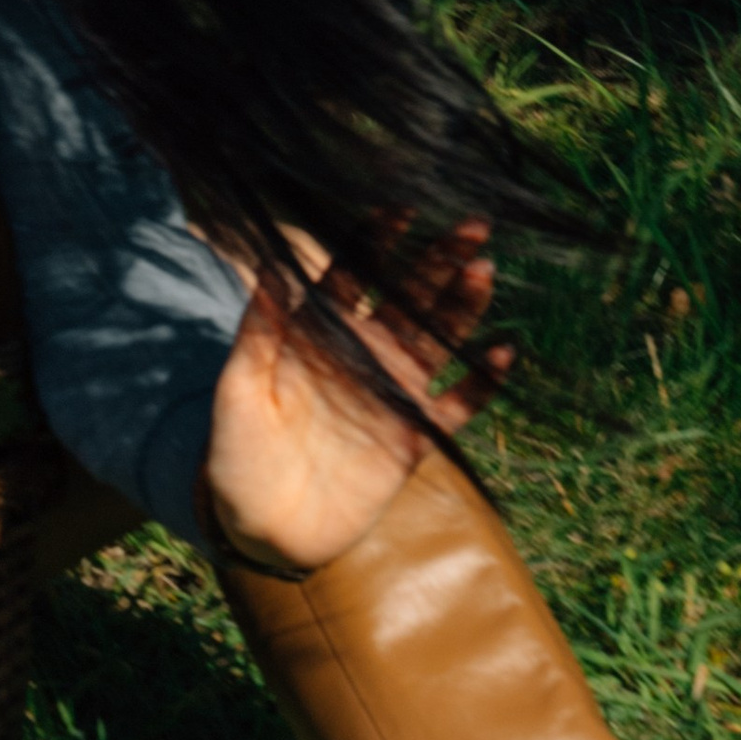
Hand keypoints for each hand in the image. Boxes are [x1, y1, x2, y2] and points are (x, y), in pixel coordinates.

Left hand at [204, 222, 510, 575]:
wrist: (261, 528)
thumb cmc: (237, 454)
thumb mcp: (239, 387)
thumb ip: (260, 329)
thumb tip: (271, 262)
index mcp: (320, 334)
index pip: (356, 274)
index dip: (379, 241)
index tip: (403, 210)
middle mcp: (364, 353)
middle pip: (409, 296)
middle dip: (439, 260)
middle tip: (473, 227)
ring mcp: (393, 392)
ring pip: (440, 338)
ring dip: (464, 306)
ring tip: (484, 271)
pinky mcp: (415, 435)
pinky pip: (458, 404)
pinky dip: (483, 382)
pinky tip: (503, 352)